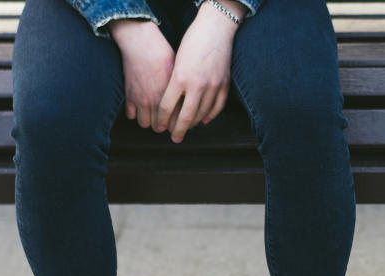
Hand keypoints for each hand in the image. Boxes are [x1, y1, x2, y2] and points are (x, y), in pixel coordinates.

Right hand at [110, 19, 174, 130]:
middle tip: (165, 120)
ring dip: (148, 121)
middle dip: (163, 126)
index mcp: (172, 96)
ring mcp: (141, 99)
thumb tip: (189, 103)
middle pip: (160, 127)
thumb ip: (183, 91)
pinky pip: (130, 116)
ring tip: (152, 115)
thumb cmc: (163, 54)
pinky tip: (140, 107)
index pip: (176, 121)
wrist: (142, 43)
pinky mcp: (129, 95)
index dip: (178, 124)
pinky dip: (135, 114)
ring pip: (144, 124)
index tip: (178, 122)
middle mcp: (157, 101)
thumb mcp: (180, 72)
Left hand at [156, 1, 244, 142]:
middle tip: (174, 138)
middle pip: (185, 117)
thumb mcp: (177, 61)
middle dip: (178, 130)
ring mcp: (213, 87)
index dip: (162, 120)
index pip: (167, 107)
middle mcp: (197, 85)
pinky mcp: (224, 85)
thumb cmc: (192, 41)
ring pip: (202, 114)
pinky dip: (210, 116)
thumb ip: (174, 83)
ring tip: (187, 128)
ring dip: (193, 124)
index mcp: (180, 78)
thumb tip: (169, 104)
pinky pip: (217, 107)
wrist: (215, 29)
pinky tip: (204, 120)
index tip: (160, 128)